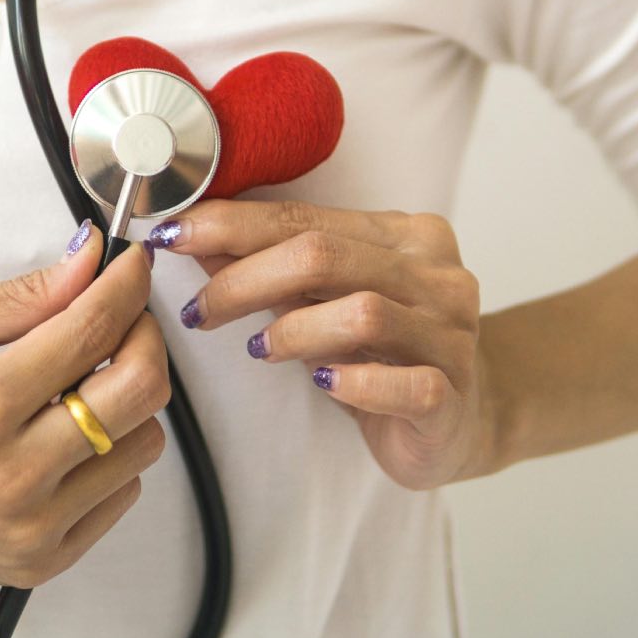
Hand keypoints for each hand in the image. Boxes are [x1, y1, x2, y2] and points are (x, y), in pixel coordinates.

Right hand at [0, 223, 169, 587]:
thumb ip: (22, 295)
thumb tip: (89, 263)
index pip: (92, 330)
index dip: (125, 286)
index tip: (132, 266)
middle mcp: (13, 476)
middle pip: (141, 390)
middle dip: (144, 335)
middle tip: (121, 316)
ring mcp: (32, 526)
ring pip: (144, 443)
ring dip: (127, 399)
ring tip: (80, 383)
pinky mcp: (42, 558)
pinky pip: (124, 493)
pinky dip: (110, 453)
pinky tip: (63, 436)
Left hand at [148, 200, 489, 490]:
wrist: (463, 418)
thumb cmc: (386, 353)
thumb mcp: (326, 301)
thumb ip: (272, 269)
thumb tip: (196, 240)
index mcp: (405, 236)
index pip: (305, 219)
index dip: (231, 225)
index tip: (174, 235)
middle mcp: (436, 275)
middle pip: (325, 256)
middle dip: (245, 278)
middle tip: (201, 309)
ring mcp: (451, 334)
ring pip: (363, 313)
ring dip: (293, 329)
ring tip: (259, 348)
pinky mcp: (453, 396)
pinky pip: (405, 384)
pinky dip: (355, 383)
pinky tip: (324, 384)